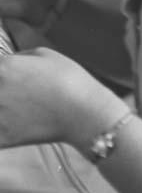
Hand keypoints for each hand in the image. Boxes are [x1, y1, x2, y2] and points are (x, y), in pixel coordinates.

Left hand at [0, 47, 127, 151]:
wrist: (83, 112)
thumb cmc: (68, 78)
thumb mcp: (44, 54)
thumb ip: (18, 57)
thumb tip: (7, 63)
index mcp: (3, 67)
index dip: (0, 72)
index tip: (4, 77)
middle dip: (0, 90)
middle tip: (12, 93)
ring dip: (0, 108)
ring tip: (10, 107)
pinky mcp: (1, 138)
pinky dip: (0, 129)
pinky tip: (9, 125)